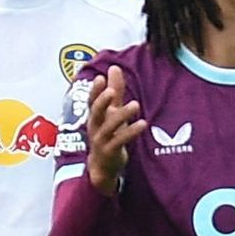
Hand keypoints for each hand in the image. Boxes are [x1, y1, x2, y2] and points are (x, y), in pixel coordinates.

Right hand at [87, 66, 145, 195]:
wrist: (102, 167)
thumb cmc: (108, 135)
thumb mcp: (112, 112)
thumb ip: (115, 91)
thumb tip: (114, 68)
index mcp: (95, 116)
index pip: (92, 101)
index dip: (95, 91)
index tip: (100, 78)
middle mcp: (95, 127)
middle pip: (95, 112)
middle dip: (102, 102)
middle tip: (112, 91)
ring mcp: (101, 140)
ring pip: (109, 126)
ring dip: (122, 115)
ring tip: (136, 104)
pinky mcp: (110, 152)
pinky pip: (120, 141)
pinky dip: (131, 132)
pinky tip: (143, 123)